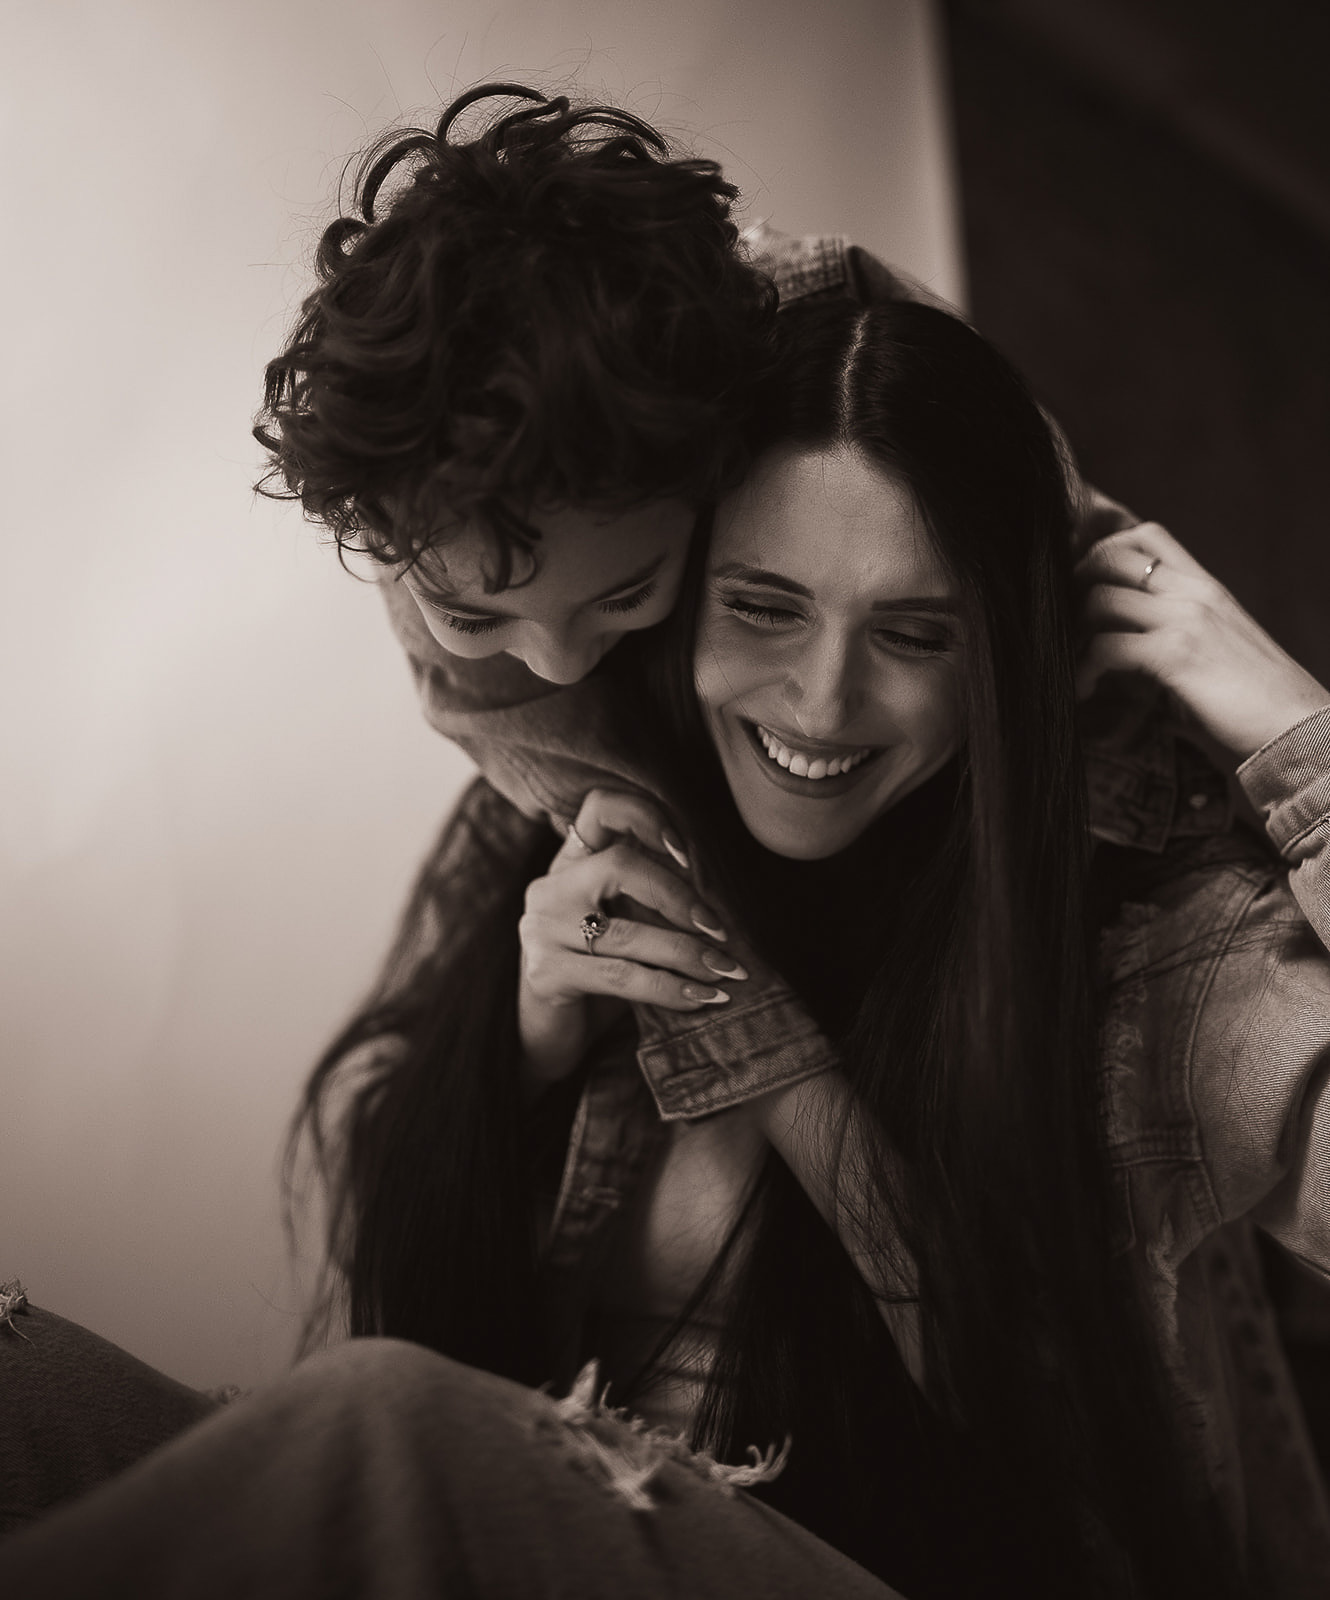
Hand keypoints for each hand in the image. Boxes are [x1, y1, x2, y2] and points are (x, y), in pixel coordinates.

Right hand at [518, 790, 746, 1089]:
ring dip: (686, 953)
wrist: (549, 1031)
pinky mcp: (546, 973)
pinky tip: (700, 999)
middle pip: (621, 865)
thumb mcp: (624, 923)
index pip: (600, 807)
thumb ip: (651, 900)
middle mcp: (550, 886)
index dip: (645, 816)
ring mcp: (542, 929)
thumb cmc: (600, 970)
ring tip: (726, 972)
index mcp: (572, 862)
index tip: (687, 852)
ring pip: (628, 932)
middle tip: (720, 930)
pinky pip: (621, 977)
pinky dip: (669, 988)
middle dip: (680, 898)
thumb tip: (726, 906)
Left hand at [1075, 523, 1329, 761]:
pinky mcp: (1176, 655)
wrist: (1298, 725)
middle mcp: (1194, 592)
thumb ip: (1177, 625)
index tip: (1087, 589)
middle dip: (1077, 587)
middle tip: (1071, 624)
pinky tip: (1087, 690)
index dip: (1104, 553)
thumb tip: (1126, 634)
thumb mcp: (1217, 641)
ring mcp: (1185, 620)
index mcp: (1204, 585)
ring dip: (1076, 633)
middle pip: (1112, 555)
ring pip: (1100, 598)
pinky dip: (1085, 670)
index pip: (1146, 535)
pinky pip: (1106, 647)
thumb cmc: (1255, 694)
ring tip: (1081, 665)